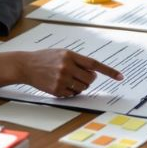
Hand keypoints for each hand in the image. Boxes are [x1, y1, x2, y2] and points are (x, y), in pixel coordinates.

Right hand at [0, 49, 123, 97]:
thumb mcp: (62, 53)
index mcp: (70, 55)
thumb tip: (94, 72)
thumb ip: (78, 61)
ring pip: (82, 88)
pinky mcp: (56, 89)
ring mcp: (61, 79)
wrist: (26, 65)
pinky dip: (70, 91)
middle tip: (79, 76)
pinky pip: (72, 94)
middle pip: (90, 79)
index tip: (120, 76)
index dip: (109, 71)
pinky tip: (60, 84)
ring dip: (79, 86)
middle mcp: (67, 67)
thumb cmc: (46, 58)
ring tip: (68, 79)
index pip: (94, 64)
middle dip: (88, 80)